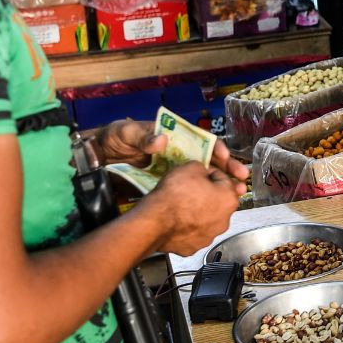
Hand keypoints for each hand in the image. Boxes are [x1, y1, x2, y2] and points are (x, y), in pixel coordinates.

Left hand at [92, 119, 250, 183]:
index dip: (216, 148)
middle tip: (241, 178)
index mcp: (174, 135)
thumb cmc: (117, 138)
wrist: (101, 156)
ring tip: (235, 194)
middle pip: (209, 160)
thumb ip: (143, 138)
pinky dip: (202, 198)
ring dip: (220, 186)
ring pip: (204, 177)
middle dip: (227, 169)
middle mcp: (179, 151)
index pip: (202, 139)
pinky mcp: (168, 184)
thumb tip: (160, 141)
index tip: (226, 156)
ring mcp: (175, 169)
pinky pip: (189, 190)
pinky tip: (212, 208)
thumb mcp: (128, 134)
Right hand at [145, 163, 243, 255]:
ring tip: (181, 204)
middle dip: (206, 194)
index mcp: (229, 199)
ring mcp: (209, 236)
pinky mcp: (194, 246)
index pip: (223, 179)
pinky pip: (194, 232)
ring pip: (207, 218)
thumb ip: (204, 168)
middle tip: (190, 189)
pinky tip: (177, 219)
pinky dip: (187, 226)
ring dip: (197, 211)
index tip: (199, 174)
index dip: (209, 174)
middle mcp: (224, 221)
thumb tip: (202, 171)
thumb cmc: (174, 195)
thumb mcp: (192, 167)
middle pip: (218, 201)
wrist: (155, 221)